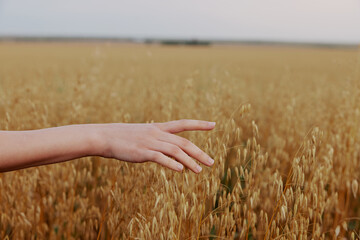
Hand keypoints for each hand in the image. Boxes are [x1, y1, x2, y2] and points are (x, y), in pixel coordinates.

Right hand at [97, 120, 215, 172]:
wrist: (105, 137)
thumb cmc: (124, 137)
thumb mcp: (143, 134)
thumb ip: (157, 139)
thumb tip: (167, 149)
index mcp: (159, 127)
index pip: (183, 124)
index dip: (199, 124)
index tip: (214, 125)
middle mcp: (157, 133)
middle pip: (183, 142)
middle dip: (199, 152)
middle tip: (211, 162)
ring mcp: (150, 142)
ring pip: (175, 150)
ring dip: (189, 161)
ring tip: (199, 171)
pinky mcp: (143, 152)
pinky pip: (160, 157)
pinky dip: (171, 163)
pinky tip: (180, 170)